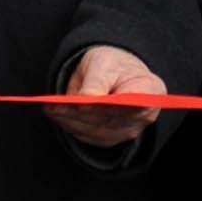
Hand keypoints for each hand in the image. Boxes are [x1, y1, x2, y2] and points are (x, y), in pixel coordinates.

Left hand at [46, 44, 167, 148]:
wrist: (114, 74)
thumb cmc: (111, 65)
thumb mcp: (103, 62)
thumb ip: (96, 81)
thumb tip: (84, 101)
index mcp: (150, 89)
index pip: (138, 100)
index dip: (113, 104)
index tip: (86, 102)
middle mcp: (145, 115)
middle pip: (112, 118)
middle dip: (81, 112)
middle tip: (56, 106)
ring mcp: (130, 130)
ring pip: (98, 130)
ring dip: (72, 121)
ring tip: (51, 109)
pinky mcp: (113, 138)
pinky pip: (91, 137)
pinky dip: (71, 127)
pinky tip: (57, 115)